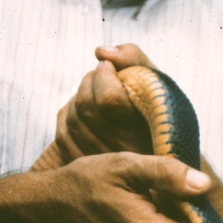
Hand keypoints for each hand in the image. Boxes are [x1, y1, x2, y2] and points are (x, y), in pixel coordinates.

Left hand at [55, 44, 155, 161]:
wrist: (159, 155)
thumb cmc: (160, 112)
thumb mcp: (157, 83)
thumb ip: (134, 59)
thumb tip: (100, 52)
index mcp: (145, 132)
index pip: (108, 99)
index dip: (104, 75)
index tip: (111, 68)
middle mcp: (125, 154)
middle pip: (85, 106)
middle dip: (88, 82)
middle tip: (101, 78)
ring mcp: (104, 166)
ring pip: (72, 120)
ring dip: (78, 98)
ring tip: (95, 95)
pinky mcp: (88, 170)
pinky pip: (63, 136)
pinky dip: (68, 117)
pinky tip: (84, 114)